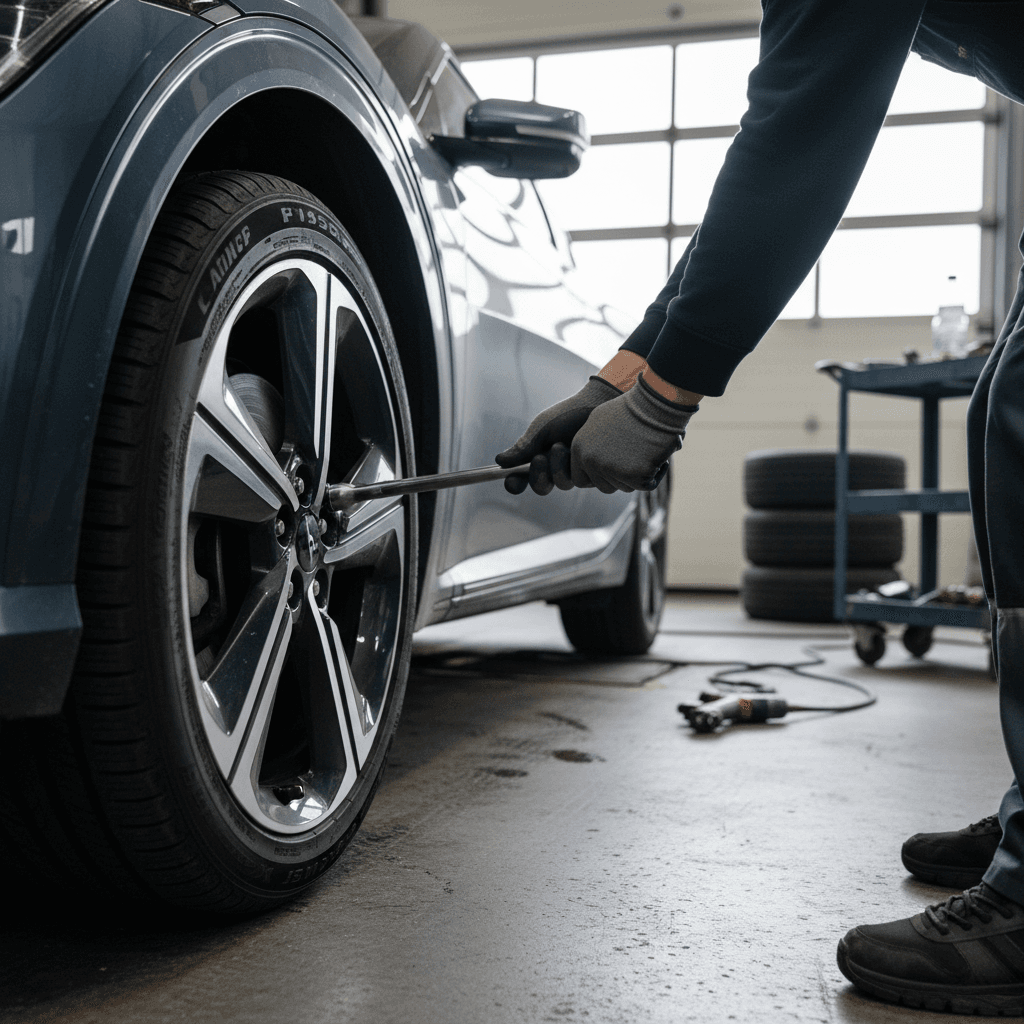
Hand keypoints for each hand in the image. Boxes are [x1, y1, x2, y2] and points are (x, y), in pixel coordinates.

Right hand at [495, 376, 621, 494]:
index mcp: (538, 458)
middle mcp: (555, 468)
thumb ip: (523, 447)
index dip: (515, 483)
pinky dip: (577, 464)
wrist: (596, 405)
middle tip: (539, 457)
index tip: (511, 480)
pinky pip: (582, 481)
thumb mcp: (541, 429)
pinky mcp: (592, 473)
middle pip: (541, 488)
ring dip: (559, 465)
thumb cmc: (567, 414)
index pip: (522, 479)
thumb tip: (499, 461)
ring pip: (562, 484)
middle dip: (538, 475)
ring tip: (562, 444)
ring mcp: (574, 471)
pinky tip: (580, 447)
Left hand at [570, 373, 698, 492]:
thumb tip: (589, 463)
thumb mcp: (599, 421)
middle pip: (605, 487)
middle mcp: (591, 461)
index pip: (581, 479)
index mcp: (579, 448)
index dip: (598, 477)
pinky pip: (647, 484)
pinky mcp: (634, 475)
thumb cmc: (631, 408)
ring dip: (638, 474)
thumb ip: (591, 445)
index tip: (613, 467)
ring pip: (626, 487)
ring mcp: (612, 469)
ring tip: (645, 448)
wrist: (655, 402)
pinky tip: (658, 452)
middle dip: (620, 477)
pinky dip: (657, 472)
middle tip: (634, 456)